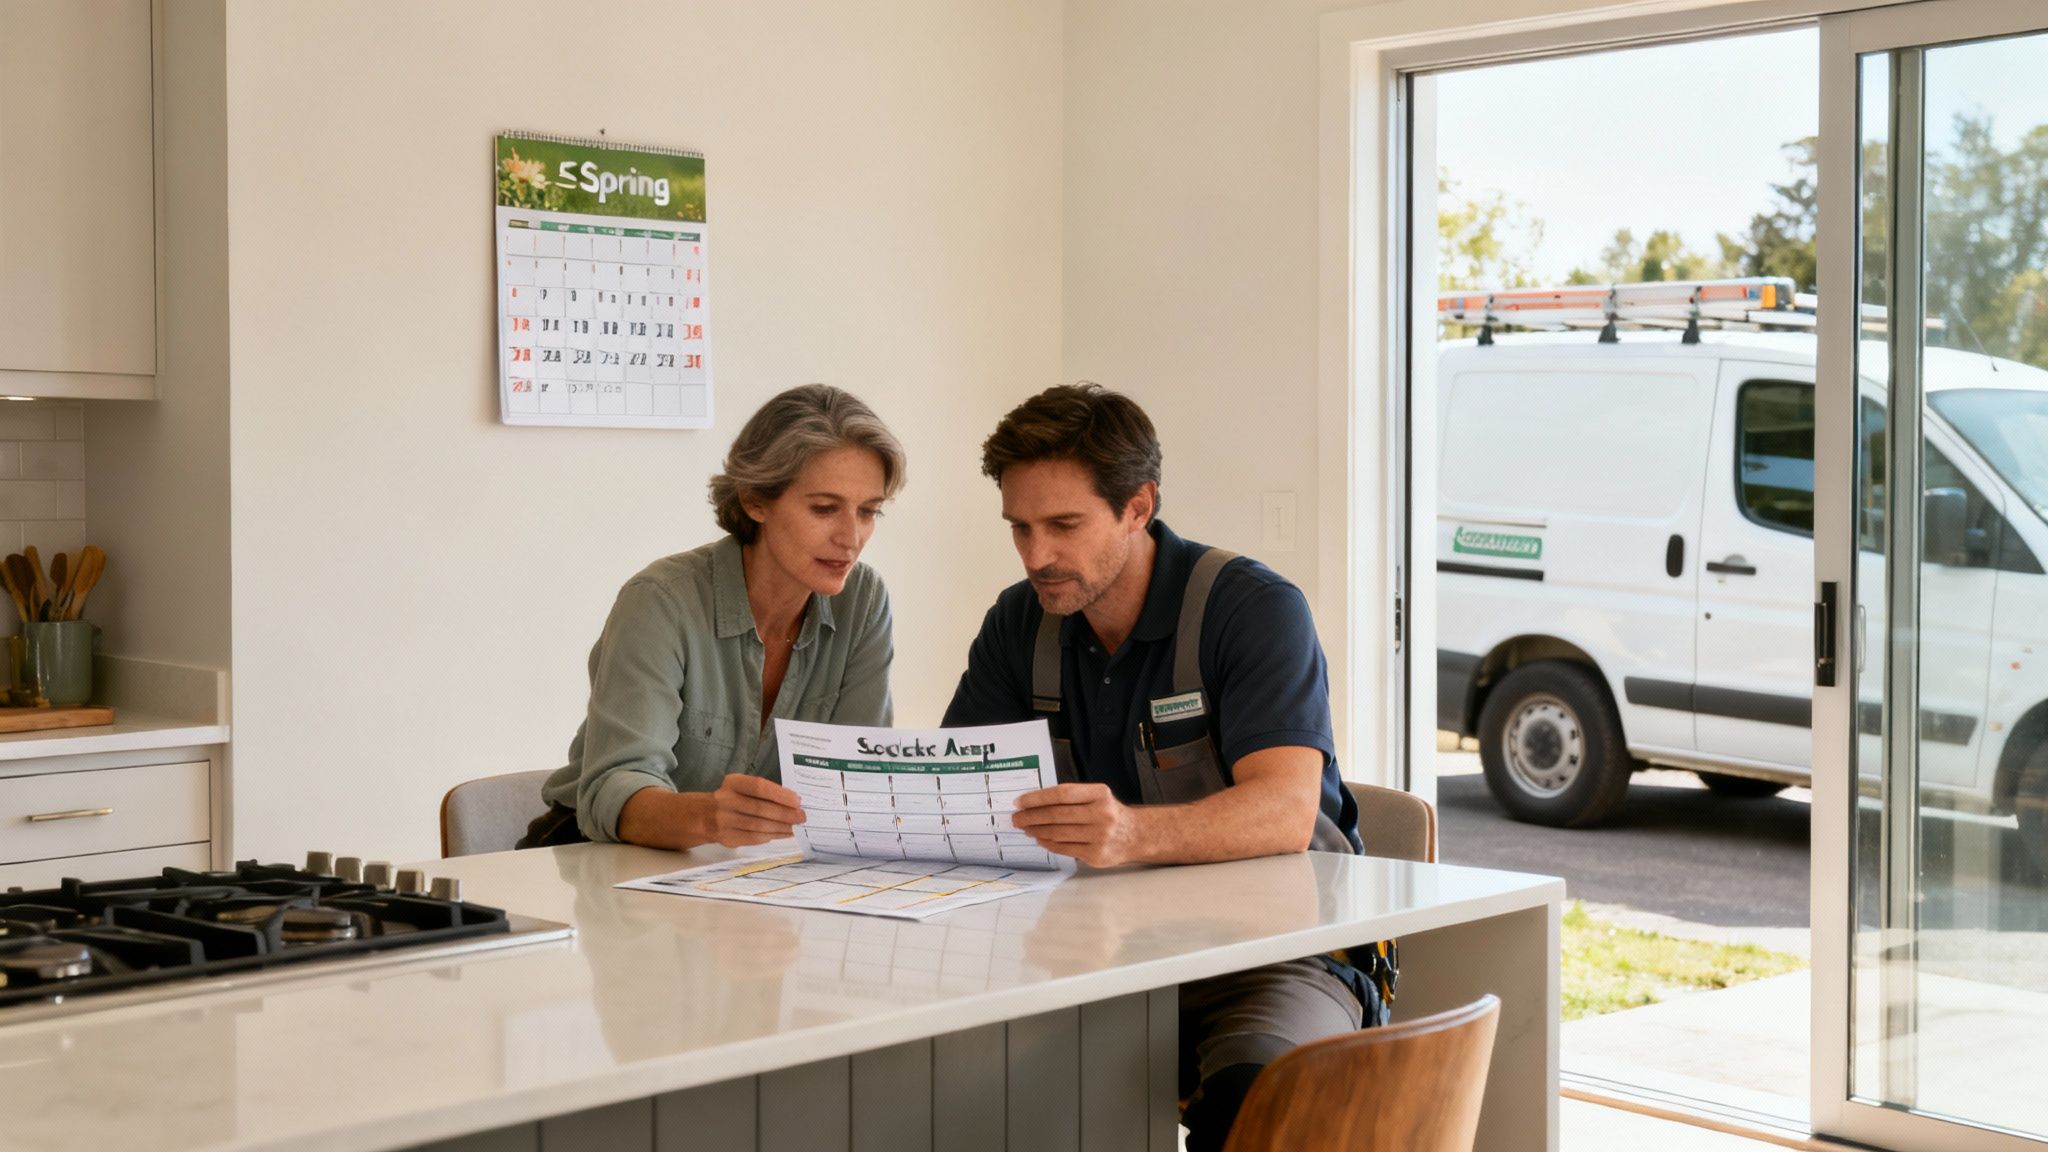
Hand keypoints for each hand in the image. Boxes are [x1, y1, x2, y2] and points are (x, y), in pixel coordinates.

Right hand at [698, 773, 806, 847]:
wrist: (701, 815)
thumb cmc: (729, 798)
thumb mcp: (740, 787)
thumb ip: (762, 792)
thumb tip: (791, 802)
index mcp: (732, 783)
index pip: (758, 787)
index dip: (779, 794)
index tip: (797, 800)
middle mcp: (726, 801)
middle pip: (760, 809)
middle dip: (785, 814)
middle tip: (801, 817)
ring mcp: (724, 821)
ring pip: (758, 826)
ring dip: (780, 827)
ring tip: (795, 827)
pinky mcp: (727, 838)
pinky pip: (753, 838)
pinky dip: (771, 836)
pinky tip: (782, 834)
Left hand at [1010, 783, 1143, 867]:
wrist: (1136, 835)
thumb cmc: (1109, 813)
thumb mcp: (1097, 797)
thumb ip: (1071, 798)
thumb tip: (1035, 803)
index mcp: (1100, 794)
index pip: (1061, 794)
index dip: (1037, 798)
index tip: (1020, 802)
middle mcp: (1101, 814)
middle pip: (1057, 815)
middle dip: (1031, 817)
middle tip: (1017, 817)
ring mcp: (1099, 836)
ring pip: (1058, 833)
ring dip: (1036, 831)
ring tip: (1025, 828)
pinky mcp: (1096, 855)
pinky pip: (1064, 848)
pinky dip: (1048, 843)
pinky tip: (1039, 839)